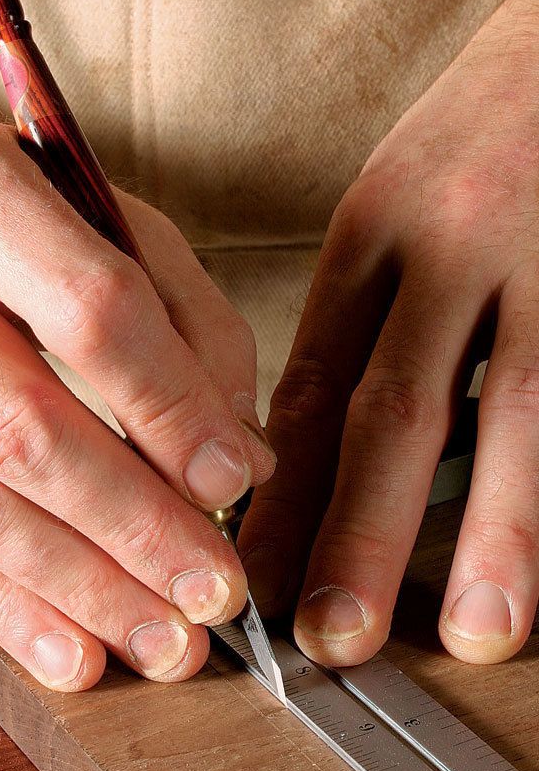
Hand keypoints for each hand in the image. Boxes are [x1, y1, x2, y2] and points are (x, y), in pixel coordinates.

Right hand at [0, 121, 274, 688]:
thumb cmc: (28, 220)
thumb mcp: (117, 228)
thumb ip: (192, 330)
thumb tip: (244, 460)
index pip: (91, 311)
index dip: (169, 408)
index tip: (234, 483)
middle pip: (26, 427)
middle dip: (133, 526)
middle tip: (212, 592)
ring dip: (78, 590)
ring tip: (163, 644)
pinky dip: (11, 610)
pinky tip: (76, 654)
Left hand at [241, 0, 538, 666]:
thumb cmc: (480, 134)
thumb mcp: (392, 202)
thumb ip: (359, 316)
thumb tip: (310, 448)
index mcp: (376, 231)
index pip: (314, 383)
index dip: (282, 494)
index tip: (257, 578)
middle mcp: (455, 247)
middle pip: (397, 407)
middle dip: (361, 533)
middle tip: (332, 637)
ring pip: (520, 410)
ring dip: (499, 531)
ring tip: (477, 631)